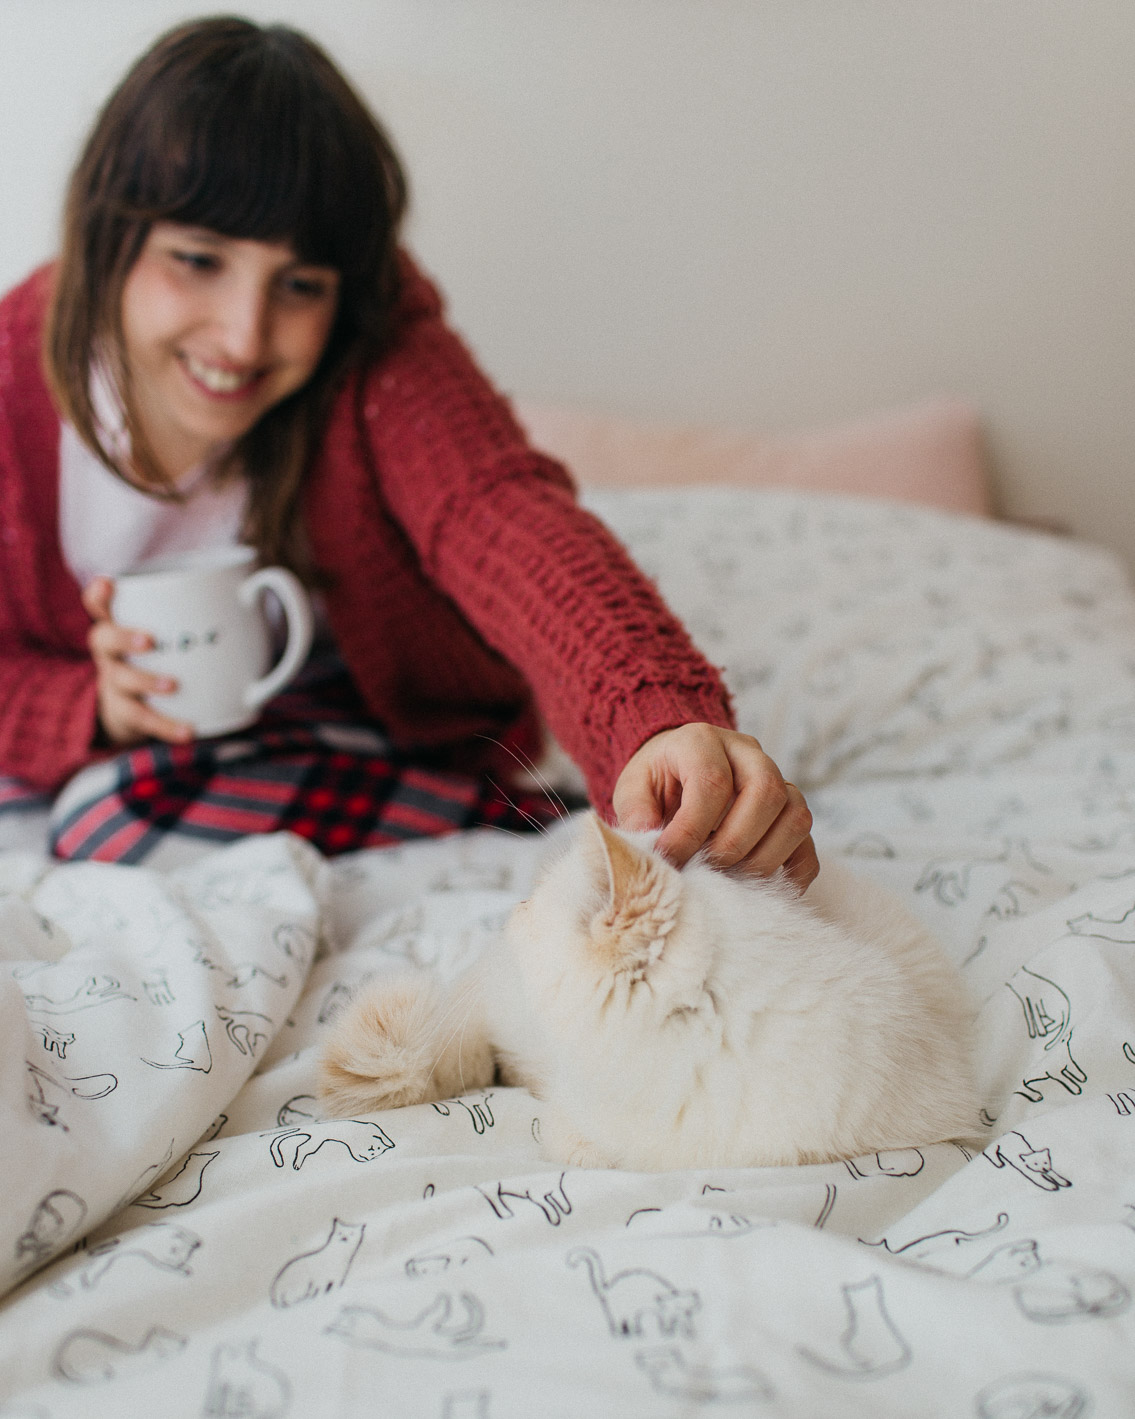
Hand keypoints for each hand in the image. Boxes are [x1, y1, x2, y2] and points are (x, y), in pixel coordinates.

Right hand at [82, 576, 193, 746]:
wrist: (131, 705)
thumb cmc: (160, 654)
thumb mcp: (170, 630)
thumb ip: (204, 610)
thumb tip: (257, 588)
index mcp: (121, 623)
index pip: (101, 603)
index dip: (100, 594)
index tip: (109, 584)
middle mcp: (112, 651)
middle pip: (103, 638)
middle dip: (123, 637)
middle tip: (150, 640)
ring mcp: (116, 681)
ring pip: (121, 679)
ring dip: (146, 681)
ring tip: (173, 685)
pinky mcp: (126, 712)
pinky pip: (144, 719)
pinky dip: (167, 725)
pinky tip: (188, 731)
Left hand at [611, 723, 818, 890]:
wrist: (678, 768)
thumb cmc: (657, 781)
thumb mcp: (632, 788)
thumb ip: (636, 813)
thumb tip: (652, 849)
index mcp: (702, 740)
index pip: (712, 783)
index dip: (691, 831)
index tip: (672, 862)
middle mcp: (748, 752)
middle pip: (767, 791)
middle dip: (735, 843)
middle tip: (706, 869)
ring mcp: (777, 778)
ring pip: (795, 815)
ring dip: (765, 858)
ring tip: (730, 877)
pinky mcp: (791, 810)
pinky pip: (807, 843)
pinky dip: (791, 872)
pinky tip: (759, 887)